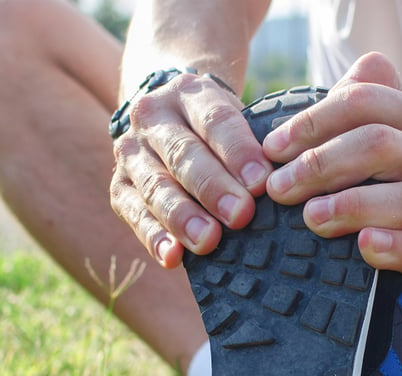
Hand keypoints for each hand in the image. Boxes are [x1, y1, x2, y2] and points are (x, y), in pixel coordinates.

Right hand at [109, 72, 273, 267]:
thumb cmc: (213, 128)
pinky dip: (154, 237)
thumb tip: (282, 185)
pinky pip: (135, 214)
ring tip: (208, 240)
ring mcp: (130, 153)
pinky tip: (172, 257)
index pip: (215, 120)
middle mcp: (152, 118)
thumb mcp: (233, 117)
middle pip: (183, 154)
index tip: (261, 182)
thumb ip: (251, 146)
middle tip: (240, 215)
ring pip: (156, 186)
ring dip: (183, 217)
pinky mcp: (118, 187)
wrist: (164, 117)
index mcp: (187, 93)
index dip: (238, 152)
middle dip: (213, 187)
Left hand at [263, 52, 401, 290]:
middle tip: (277, 188)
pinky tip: (364, 245)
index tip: (270, 149)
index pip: (364, 101)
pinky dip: (394, 248)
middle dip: (320, 164)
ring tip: (310, 217)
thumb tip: (293, 110)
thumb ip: (359, 100)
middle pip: (379, 145)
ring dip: (352, 206)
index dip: (311, 122)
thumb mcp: (396, 127)